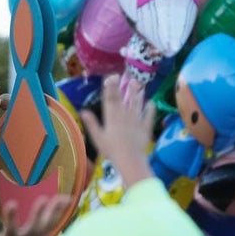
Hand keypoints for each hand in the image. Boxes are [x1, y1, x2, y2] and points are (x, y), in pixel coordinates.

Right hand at [0, 195, 70, 235]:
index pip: (9, 230)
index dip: (11, 217)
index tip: (12, 203)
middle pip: (33, 228)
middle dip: (38, 215)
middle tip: (44, 199)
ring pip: (46, 225)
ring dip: (54, 211)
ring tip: (63, 196)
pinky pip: (51, 225)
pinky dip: (58, 213)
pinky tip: (66, 199)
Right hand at [79, 75, 154, 189]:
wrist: (130, 159)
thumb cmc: (111, 150)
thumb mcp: (98, 137)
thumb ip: (91, 123)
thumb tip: (83, 110)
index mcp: (112, 117)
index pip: (110, 98)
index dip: (110, 87)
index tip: (111, 77)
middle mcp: (124, 115)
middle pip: (124, 98)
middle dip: (123, 86)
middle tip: (125, 76)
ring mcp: (136, 120)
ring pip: (137, 103)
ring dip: (137, 93)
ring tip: (137, 84)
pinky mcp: (145, 127)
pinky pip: (149, 115)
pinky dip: (150, 109)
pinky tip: (151, 103)